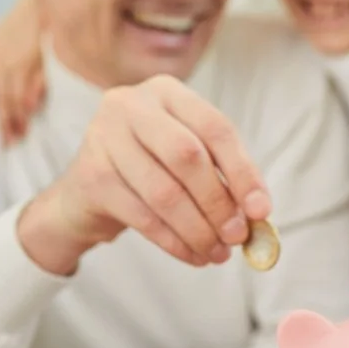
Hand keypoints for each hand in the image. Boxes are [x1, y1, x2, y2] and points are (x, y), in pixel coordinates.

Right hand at [16, 74, 270, 274]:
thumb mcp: (188, 160)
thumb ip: (223, 176)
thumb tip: (258, 212)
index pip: (215, 128)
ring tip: (218, 253)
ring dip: (198, 229)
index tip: (262, 210)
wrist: (86, 194)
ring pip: (164, 192)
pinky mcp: (90, 176)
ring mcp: (104, 138)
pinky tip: (194, 256)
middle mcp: (131, 105)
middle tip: (238, 236)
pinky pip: (142, 216)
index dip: (243, 171)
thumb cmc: (151, 170)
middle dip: (218, 203)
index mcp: (167, 92)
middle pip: (188, 156)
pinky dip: (174, 242)